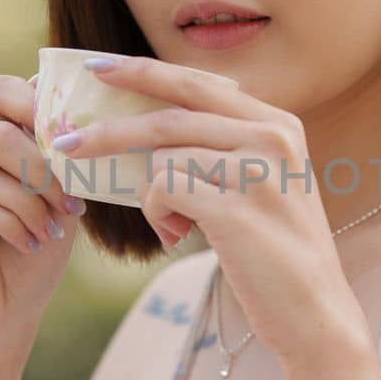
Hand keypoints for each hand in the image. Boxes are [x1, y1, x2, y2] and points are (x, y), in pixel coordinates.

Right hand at [0, 73, 84, 361]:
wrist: (3, 319)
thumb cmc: (33, 256)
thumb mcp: (60, 204)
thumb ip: (64, 165)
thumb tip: (80, 127)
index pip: (0, 93)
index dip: (33, 102)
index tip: (68, 138)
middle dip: (40, 166)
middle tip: (68, 204)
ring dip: (28, 202)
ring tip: (50, 231)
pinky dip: (9, 223)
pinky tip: (30, 244)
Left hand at [51, 56, 368, 364]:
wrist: (315, 312)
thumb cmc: (275, 252)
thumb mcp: (261, 185)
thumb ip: (222, 148)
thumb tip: (145, 128)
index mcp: (277, 122)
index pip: (197, 83)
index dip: (143, 72)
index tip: (97, 67)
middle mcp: (272, 136)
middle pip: (170, 115)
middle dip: (110, 126)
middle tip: (65, 140)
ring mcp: (258, 171)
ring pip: (164, 157)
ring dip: (149, 194)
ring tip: (171, 224)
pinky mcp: (238, 208)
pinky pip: (166, 191)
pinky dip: (158, 214)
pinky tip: (175, 235)